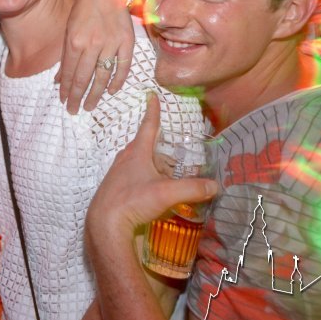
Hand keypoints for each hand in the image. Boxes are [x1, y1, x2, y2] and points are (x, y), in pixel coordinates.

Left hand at [57, 0, 135, 113]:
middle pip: (84, 78)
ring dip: (95, 94)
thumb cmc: (84, 9)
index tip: (64, 102)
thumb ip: (65, 57)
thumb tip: (59, 81)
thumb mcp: (69, 30)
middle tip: (74, 110)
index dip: (67, 90)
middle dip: (78, 97)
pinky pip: (123, 66)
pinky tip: (111, 91)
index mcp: (75, 41)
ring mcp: (111, 44)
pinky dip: (118, 80)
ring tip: (90, 106)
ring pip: (102, 76)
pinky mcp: (127, 42)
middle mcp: (93, 44)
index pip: (70, 73)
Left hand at [86, 95, 217, 254]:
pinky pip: (134, 176)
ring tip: (168, 171)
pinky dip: (146, 177)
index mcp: (137, 152)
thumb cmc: (132, 201)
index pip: (148, 125)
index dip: (153, 111)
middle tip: (173, 145)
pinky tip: (154, 190)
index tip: (152, 95)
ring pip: (139, 162)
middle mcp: (125, 159)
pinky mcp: (116, 188)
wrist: (105, 224)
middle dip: (159, 143)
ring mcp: (119, 174)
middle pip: (145, 145)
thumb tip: (215, 185)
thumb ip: (193, 188)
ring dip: (153, 163)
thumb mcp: (167, 193)